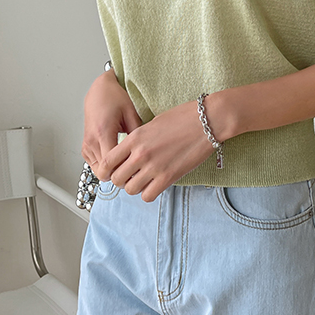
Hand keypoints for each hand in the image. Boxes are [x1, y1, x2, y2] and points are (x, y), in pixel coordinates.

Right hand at [82, 69, 143, 169]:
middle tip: (134, 171)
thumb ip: (136, 137)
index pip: (109, 166)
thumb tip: (144, 155)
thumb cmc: (115, 98)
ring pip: (98, 172)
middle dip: (119, 175)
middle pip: (103, 172)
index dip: (124, 173)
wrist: (100, 90)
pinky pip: (95, 165)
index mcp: (103, 132)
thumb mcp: (132, 114)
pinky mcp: (85, 147)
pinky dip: (106, 166)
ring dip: (112, 171)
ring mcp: (87, 145)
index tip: (137, 173)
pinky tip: (118, 160)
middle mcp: (91, 140)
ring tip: (127, 164)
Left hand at [93, 98, 216, 202]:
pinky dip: (149, 193)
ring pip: (130, 189)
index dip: (107, 170)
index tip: (113, 171)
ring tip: (144, 180)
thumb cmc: (183, 118)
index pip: (107, 161)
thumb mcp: (153, 124)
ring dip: (135, 187)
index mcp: (134, 138)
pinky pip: (148, 195)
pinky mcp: (168, 177)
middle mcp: (140, 154)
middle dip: (121, 180)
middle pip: (116, 179)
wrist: (207, 121)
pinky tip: (155, 185)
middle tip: (130, 176)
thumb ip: (138, 139)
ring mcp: (154, 167)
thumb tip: (130, 153)